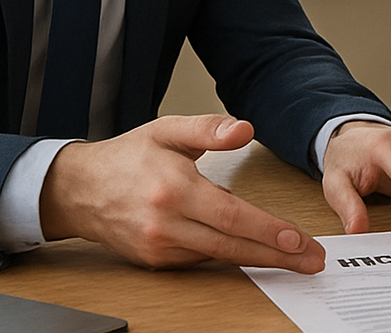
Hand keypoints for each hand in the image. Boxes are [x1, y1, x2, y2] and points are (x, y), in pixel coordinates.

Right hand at [39, 114, 324, 272]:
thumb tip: (245, 129)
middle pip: (231, 245)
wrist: (79, 189)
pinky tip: (252, 252)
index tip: (299, 240)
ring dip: (259, 260)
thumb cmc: (127, 157)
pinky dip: (228, 256)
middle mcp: (166, 224)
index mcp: (174, 189)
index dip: (268, 231)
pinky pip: (200, 260)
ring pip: (219, 257)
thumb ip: (209, 128)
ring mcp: (160, 247)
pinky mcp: (156, 261)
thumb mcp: (167, 130)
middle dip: (277, 255)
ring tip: (294, 260)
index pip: (232, 215)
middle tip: (312, 261)